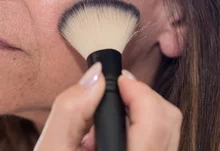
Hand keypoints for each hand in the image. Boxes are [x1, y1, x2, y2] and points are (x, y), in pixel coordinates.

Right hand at [34, 63, 181, 150]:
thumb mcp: (51, 150)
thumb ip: (71, 110)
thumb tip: (96, 77)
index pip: (155, 118)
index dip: (136, 89)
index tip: (114, 82)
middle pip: (168, 121)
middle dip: (139, 101)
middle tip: (105, 105)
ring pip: (167, 133)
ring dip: (138, 119)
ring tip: (99, 133)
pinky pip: (159, 146)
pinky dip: (139, 135)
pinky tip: (106, 145)